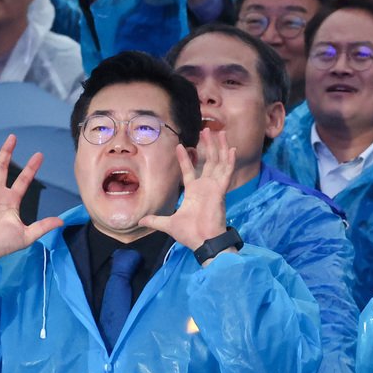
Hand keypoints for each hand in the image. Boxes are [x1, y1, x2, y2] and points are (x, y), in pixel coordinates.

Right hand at [0, 134, 63, 261]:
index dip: (31, 167)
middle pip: (4, 167)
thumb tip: (62, 221)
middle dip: (8, 152)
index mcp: (12, 199)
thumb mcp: (28, 235)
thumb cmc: (4, 243)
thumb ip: (43, 226)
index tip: (40, 155)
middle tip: (13, 137)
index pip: (24, 179)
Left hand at [139, 130, 233, 252]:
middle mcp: (206, 187)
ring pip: (219, 162)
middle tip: (207, 130)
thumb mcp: (168, 224)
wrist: (203, 242)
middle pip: (208, 161)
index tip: (180, 145)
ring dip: (219, 147)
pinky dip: (230, 161)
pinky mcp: (221, 190)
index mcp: (195, 192)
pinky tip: (232, 149)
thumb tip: (140, 221)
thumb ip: (155, 221)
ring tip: (220, 132)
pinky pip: (227, 172)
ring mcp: (215, 188)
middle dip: (208, 146)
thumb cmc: (189, 234)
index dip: (185, 158)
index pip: (190, 170)